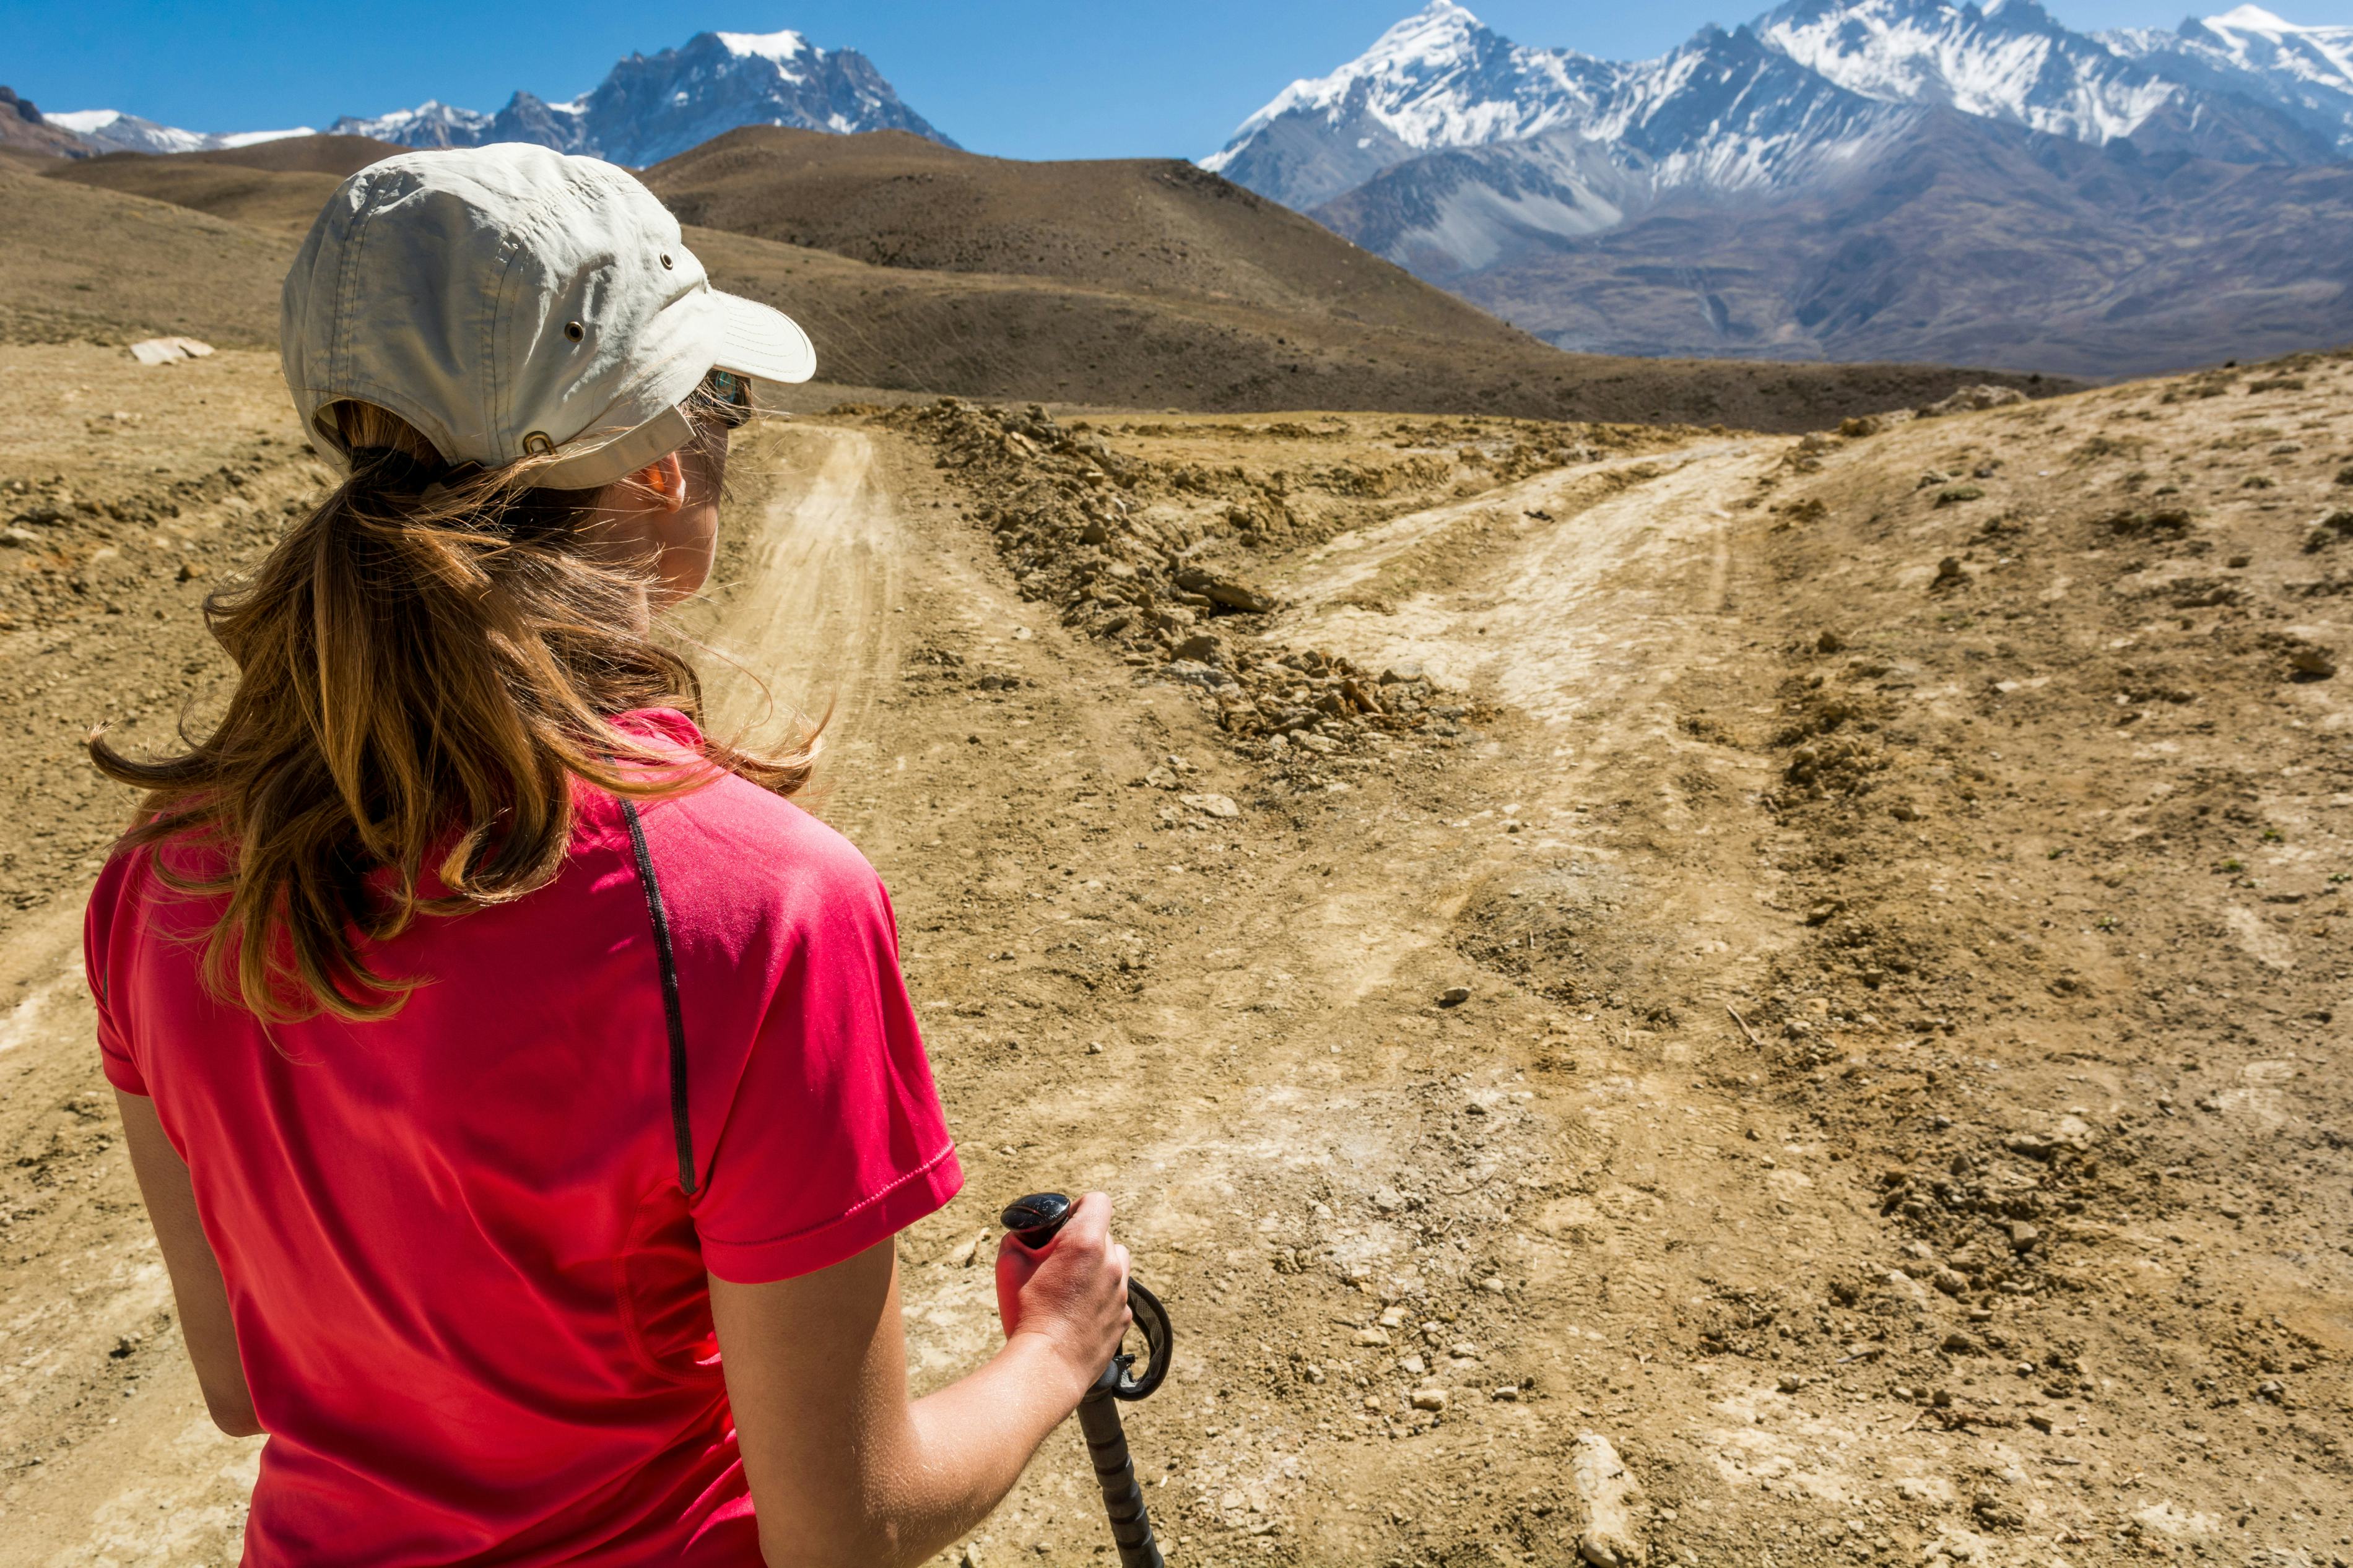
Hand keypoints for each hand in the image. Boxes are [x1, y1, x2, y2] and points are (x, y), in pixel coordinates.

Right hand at [994, 1192, 1130, 1399]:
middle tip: (1058, 1262)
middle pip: (1105, 1235)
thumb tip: (1027, 1235)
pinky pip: (1116, 1295)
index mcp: (1086, 1242)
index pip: (1098, 1201)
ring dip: (1099, 1266)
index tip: (1066, 1223)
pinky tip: (1079, 1312)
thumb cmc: (1026, 1313)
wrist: (1046, 1365)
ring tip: (1072, 1285)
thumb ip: (1021, 1238)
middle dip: (1083, 1242)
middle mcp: (1112, 1263)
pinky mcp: (1124, 1317)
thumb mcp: (1009, 1263)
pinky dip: (1102, 1297)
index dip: (1080, 1207)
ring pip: (1116, 1263)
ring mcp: (1122, 1292)